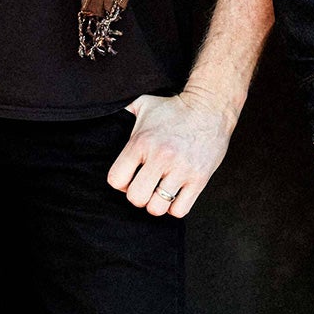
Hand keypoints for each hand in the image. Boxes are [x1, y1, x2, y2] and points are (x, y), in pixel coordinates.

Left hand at [106, 88, 239, 217]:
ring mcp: (181, 169)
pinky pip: (180, 210)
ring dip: (157, 203)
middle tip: (146, 186)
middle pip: (136, 198)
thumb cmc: (174, 108)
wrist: (210, 107)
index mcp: (141, 143)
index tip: (130, 177)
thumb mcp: (143, 104)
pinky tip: (176, 195)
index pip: (116, 180)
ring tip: (161, 191)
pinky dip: (175, 207)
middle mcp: (160, 157)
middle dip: (139, 195)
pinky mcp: (199, 178)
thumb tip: (102, 112)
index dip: (121, 183)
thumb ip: (123, 112)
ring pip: (157, 207)